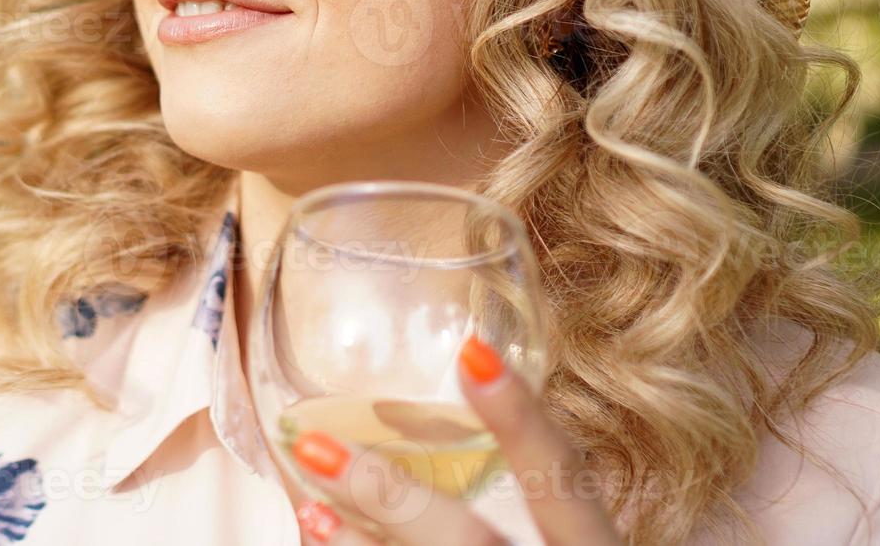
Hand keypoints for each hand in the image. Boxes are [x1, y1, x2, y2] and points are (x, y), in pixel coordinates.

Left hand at [288, 335, 623, 545]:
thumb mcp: (569, 538)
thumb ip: (534, 498)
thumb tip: (458, 393)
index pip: (563, 478)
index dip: (520, 420)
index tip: (472, 352)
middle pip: (468, 542)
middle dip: (388, 496)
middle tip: (314, 447)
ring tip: (311, 511)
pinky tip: (321, 540)